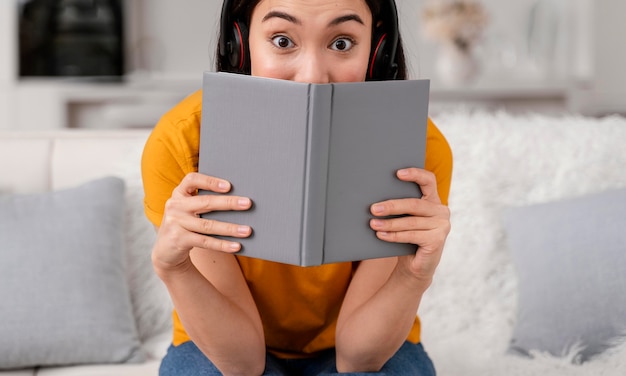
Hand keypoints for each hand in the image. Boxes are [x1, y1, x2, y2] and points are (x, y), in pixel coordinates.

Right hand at [152, 172, 252, 272]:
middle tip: (248, 203)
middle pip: (205, 202)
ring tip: (247, 230)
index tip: (229, 185)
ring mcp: (175, 223)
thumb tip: (239, 201)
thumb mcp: (189, 209)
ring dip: (230, 228)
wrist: (165, 249)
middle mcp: (175, 206)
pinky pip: (205, 242)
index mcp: (179, 193)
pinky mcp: (178, 240)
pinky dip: (222, 244)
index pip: (192, 180)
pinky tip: (236, 245)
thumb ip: (204, 202)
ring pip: (208, 225)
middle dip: (229, 203)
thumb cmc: (185, 224)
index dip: (210, 181)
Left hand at [369, 168, 450, 283]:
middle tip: (373, 208)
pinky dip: (394, 236)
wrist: (415, 266)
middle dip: (392, 206)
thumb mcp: (404, 219)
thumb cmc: (407, 238)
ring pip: (411, 221)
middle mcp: (441, 211)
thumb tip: (376, 201)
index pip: (429, 180)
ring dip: (389, 223)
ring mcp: (442, 226)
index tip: (397, 173)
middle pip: (414, 204)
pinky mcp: (438, 240)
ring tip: (373, 224)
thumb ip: (399, 208)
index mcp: (433, 200)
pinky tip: (381, 235)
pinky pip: (411, 235)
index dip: (415, 174)